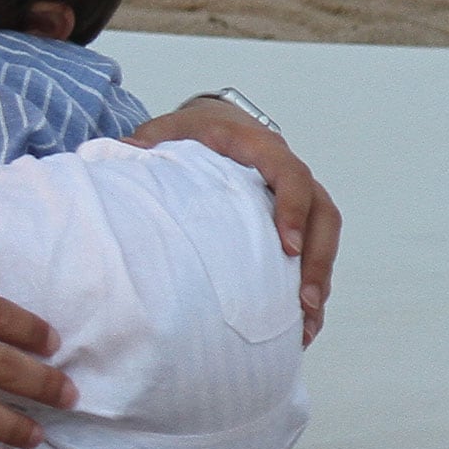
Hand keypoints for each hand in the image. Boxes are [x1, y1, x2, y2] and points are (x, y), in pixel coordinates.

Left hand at [129, 99, 339, 343]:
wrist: (211, 125)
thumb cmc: (190, 133)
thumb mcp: (166, 133)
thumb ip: (147, 145)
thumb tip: (125, 155)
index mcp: (258, 146)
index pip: (289, 174)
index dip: (293, 208)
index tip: (286, 247)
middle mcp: (286, 170)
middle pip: (322, 212)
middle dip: (317, 257)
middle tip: (304, 300)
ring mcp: (295, 197)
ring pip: (324, 235)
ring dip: (319, 278)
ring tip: (307, 324)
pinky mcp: (294, 219)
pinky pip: (313, 250)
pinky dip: (310, 285)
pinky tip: (301, 323)